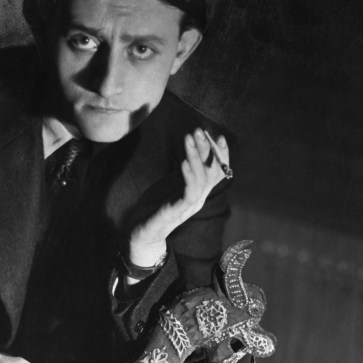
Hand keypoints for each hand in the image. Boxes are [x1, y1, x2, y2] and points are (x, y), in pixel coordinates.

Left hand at [128, 129, 230, 265]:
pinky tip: (183, 162)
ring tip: (188, 139)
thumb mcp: (171, 183)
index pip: (216, 171)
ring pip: (201, 180)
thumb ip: (183, 170)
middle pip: (211, 172)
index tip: (219, 136)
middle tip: (199, 130)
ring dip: (196, 157)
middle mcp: (198, 198)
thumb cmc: (156, 205)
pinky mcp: (176, 212)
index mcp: (198, 190)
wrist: (142, 232)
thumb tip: (191, 149)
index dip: (221, 155)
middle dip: (207, 149)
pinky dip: (188, 176)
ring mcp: (188, 206)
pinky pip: (189, 193)